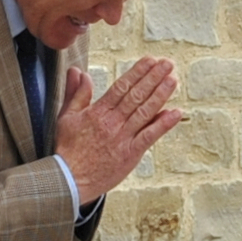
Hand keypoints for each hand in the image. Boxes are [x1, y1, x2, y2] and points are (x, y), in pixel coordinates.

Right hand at [52, 56, 183, 199]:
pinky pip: (150, 136)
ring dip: (161, 95)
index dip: (138, 72)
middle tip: (167, 64)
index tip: (150, 61)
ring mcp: (123, 138)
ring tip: (173, 80)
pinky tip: (175, 113)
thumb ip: (76, 93)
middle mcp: (112, 122)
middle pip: (136, 95)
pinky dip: (163, 124)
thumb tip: (78, 72)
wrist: (69, 179)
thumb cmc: (67, 150)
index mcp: (98, 112)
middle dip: (153, 77)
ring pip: (145, 112)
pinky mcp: (130, 154)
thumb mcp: (66, 117)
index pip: (122, 87)